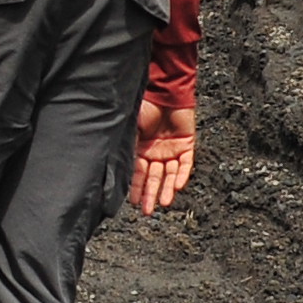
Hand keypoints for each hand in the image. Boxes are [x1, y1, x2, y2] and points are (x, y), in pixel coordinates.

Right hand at [129, 97, 196, 213]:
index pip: (137, 173)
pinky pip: (185, 165)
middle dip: (150, 194)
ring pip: (169, 175)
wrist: (165, 90)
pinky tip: (178, 187)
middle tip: (147, 211)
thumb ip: (128, 144)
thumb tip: (115, 163)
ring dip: (166, 189)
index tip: (133, 202)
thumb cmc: (146, 104)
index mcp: (140, 149)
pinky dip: (182, 175)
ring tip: (164, 203)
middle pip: (153, 178)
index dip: (136, 187)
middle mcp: (156, 153)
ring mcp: (171, 150)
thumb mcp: (131, 127)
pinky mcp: (186, 146)